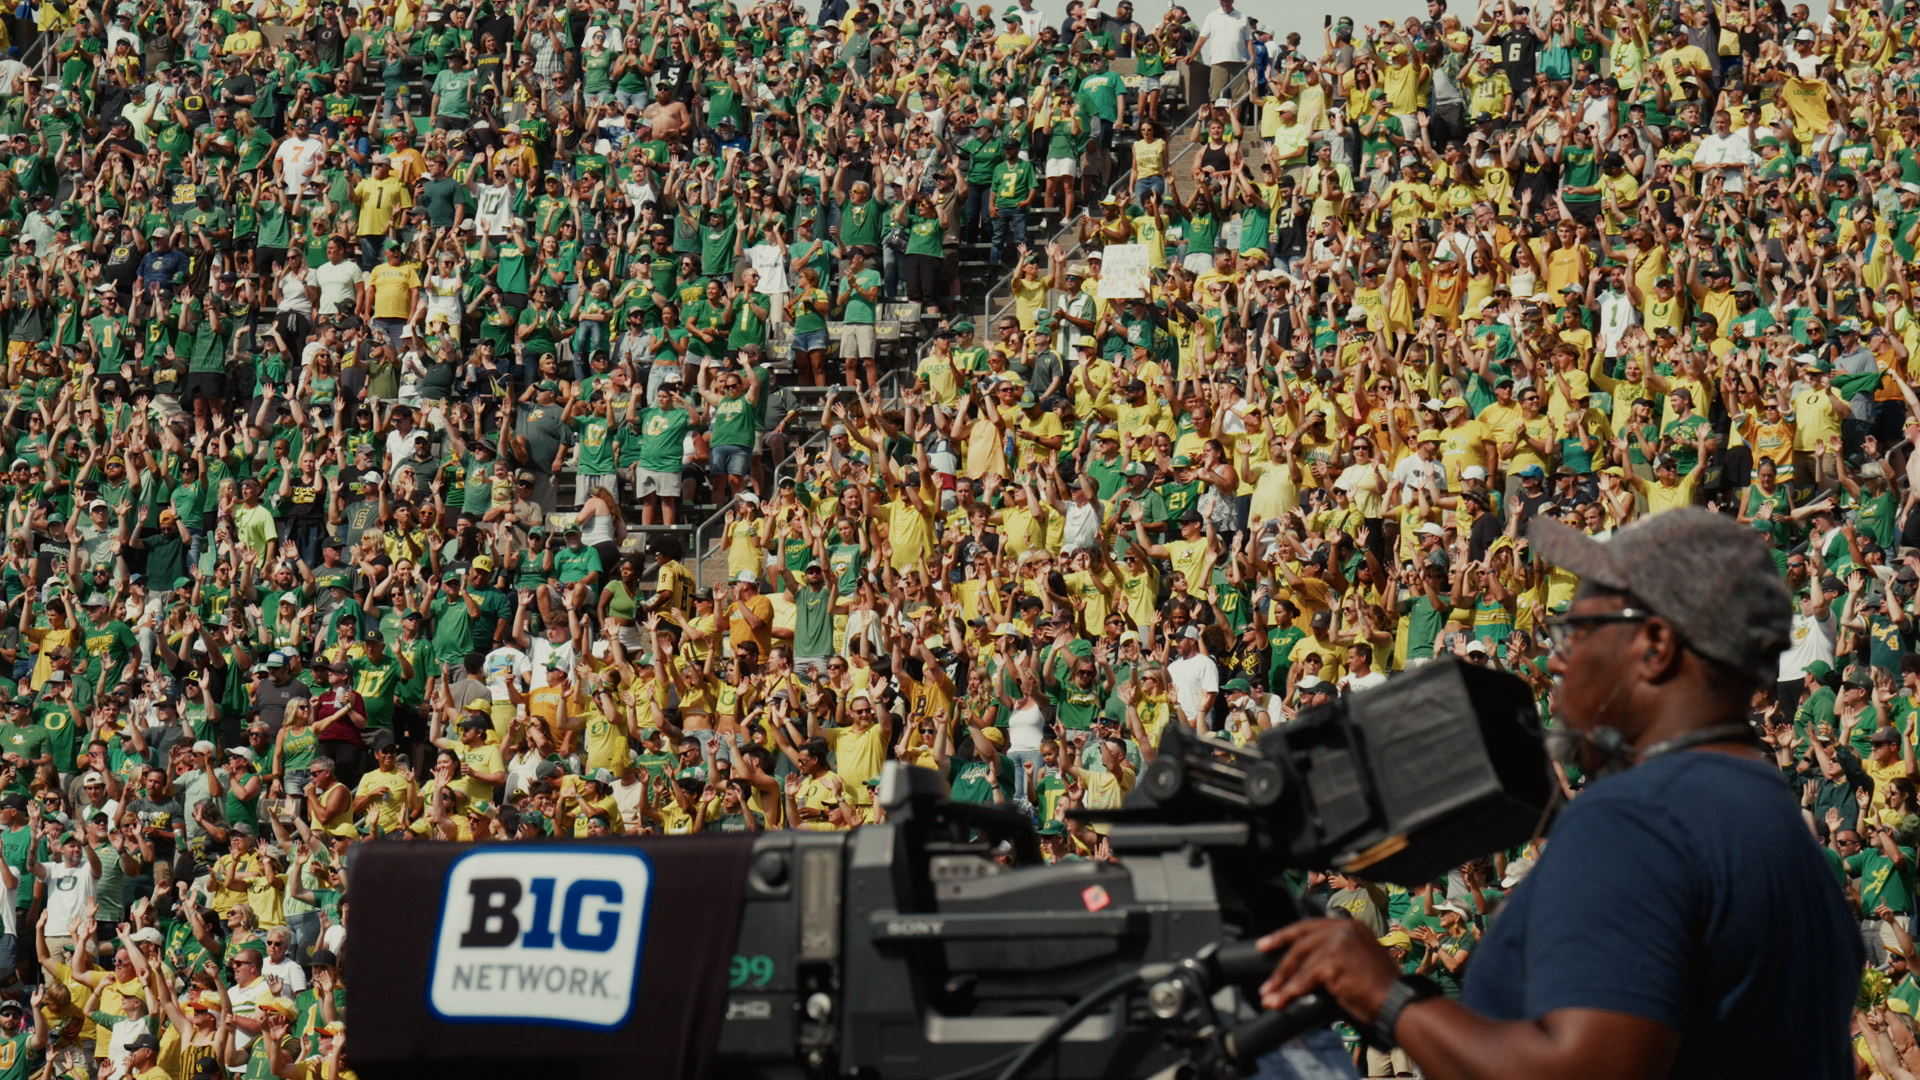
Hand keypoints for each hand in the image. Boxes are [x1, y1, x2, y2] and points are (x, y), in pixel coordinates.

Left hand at [1255, 917, 1400, 1022]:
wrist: (1398, 1003)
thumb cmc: (1380, 989)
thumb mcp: (1356, 962)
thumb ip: (1334, 956)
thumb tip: (1303, 968)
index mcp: (1350, 925)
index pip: (1309, 927)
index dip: (1285, 936)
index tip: (1266, 944)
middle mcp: (1344, 929)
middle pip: (1301, 943)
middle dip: (1279, 962)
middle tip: (1264, 977)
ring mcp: (1339, 943)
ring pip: (1300, 963)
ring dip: (1282, 983)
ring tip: (1269, 997)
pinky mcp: (1334, 962)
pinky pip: (1305, 979)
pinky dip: (1290, 992)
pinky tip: (1280, 1001)